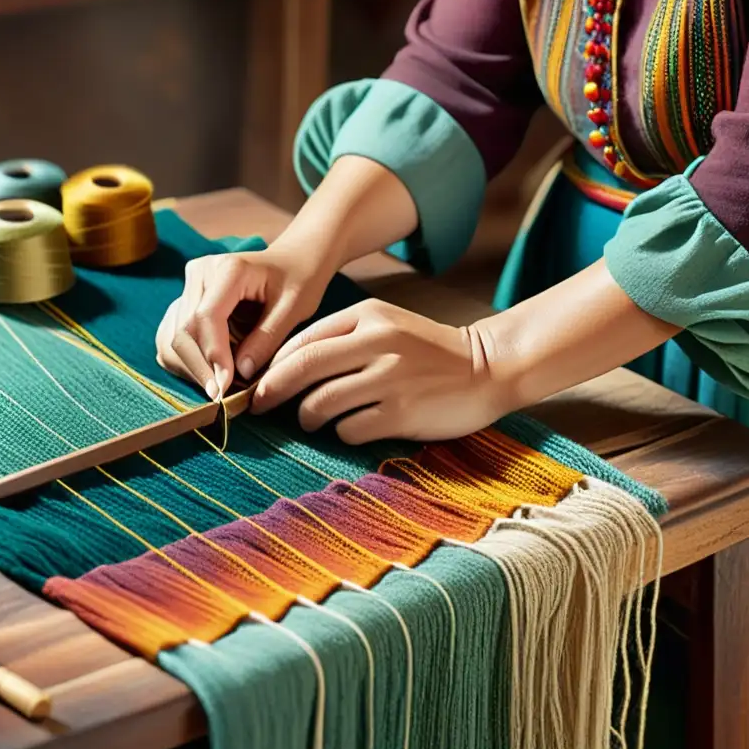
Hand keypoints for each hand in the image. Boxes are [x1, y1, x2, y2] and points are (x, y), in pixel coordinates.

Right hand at [155, 244, 334, 398]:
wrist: (292, 260)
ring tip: (220, 386)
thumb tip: (239, 374)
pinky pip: (172, 336)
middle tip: (223, 397)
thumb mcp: (295, 308)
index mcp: (229, 269)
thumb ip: (267, 339)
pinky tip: (209, 372)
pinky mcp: (185, 299)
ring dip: (192, 367)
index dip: (213, 355)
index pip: (206, 316)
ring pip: (172, 336)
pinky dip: (186, 361)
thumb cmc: (298, 281)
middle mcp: (200, 272)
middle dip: (201, 368)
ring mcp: (189, 285)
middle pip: (184, 330)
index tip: (226, 387)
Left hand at [251, 299, 511, 442]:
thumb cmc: (428, 351)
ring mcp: (389, 378)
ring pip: (320, 402)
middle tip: (259, 406)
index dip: (273, 365)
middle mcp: (377, 342)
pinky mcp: (401, 412)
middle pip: (302, 368)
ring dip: (306, 417)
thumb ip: (341, 337)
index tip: (259, 383)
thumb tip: (285, 366)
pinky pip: (349, 429)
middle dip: (272, 391)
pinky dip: (341, 432)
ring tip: (310, 421)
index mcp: (368, 316)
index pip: (302, 340)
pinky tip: (351, 428)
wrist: (488, 368)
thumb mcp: (386, 325)